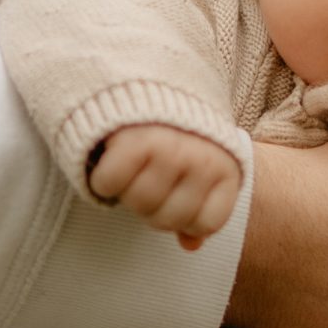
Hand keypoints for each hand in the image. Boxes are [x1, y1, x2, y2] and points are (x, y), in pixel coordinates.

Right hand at [88, 124, 241, 249]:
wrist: (145, 81)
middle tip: (146, 178)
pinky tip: (112, 158)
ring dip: (127, 192)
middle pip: (166, 220)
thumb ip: (197, 207)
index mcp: (225, 168)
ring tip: (132, 167)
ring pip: (138, 204)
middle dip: (151, 207)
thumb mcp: (197, 168)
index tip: (175, 197)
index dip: (185, 221)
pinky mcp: (134, 141)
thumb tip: (191, 246)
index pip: (206, 224)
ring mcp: (169, 151)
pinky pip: (110, 185)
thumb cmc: (176, 133)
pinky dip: (103, 178)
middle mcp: (201, 160)